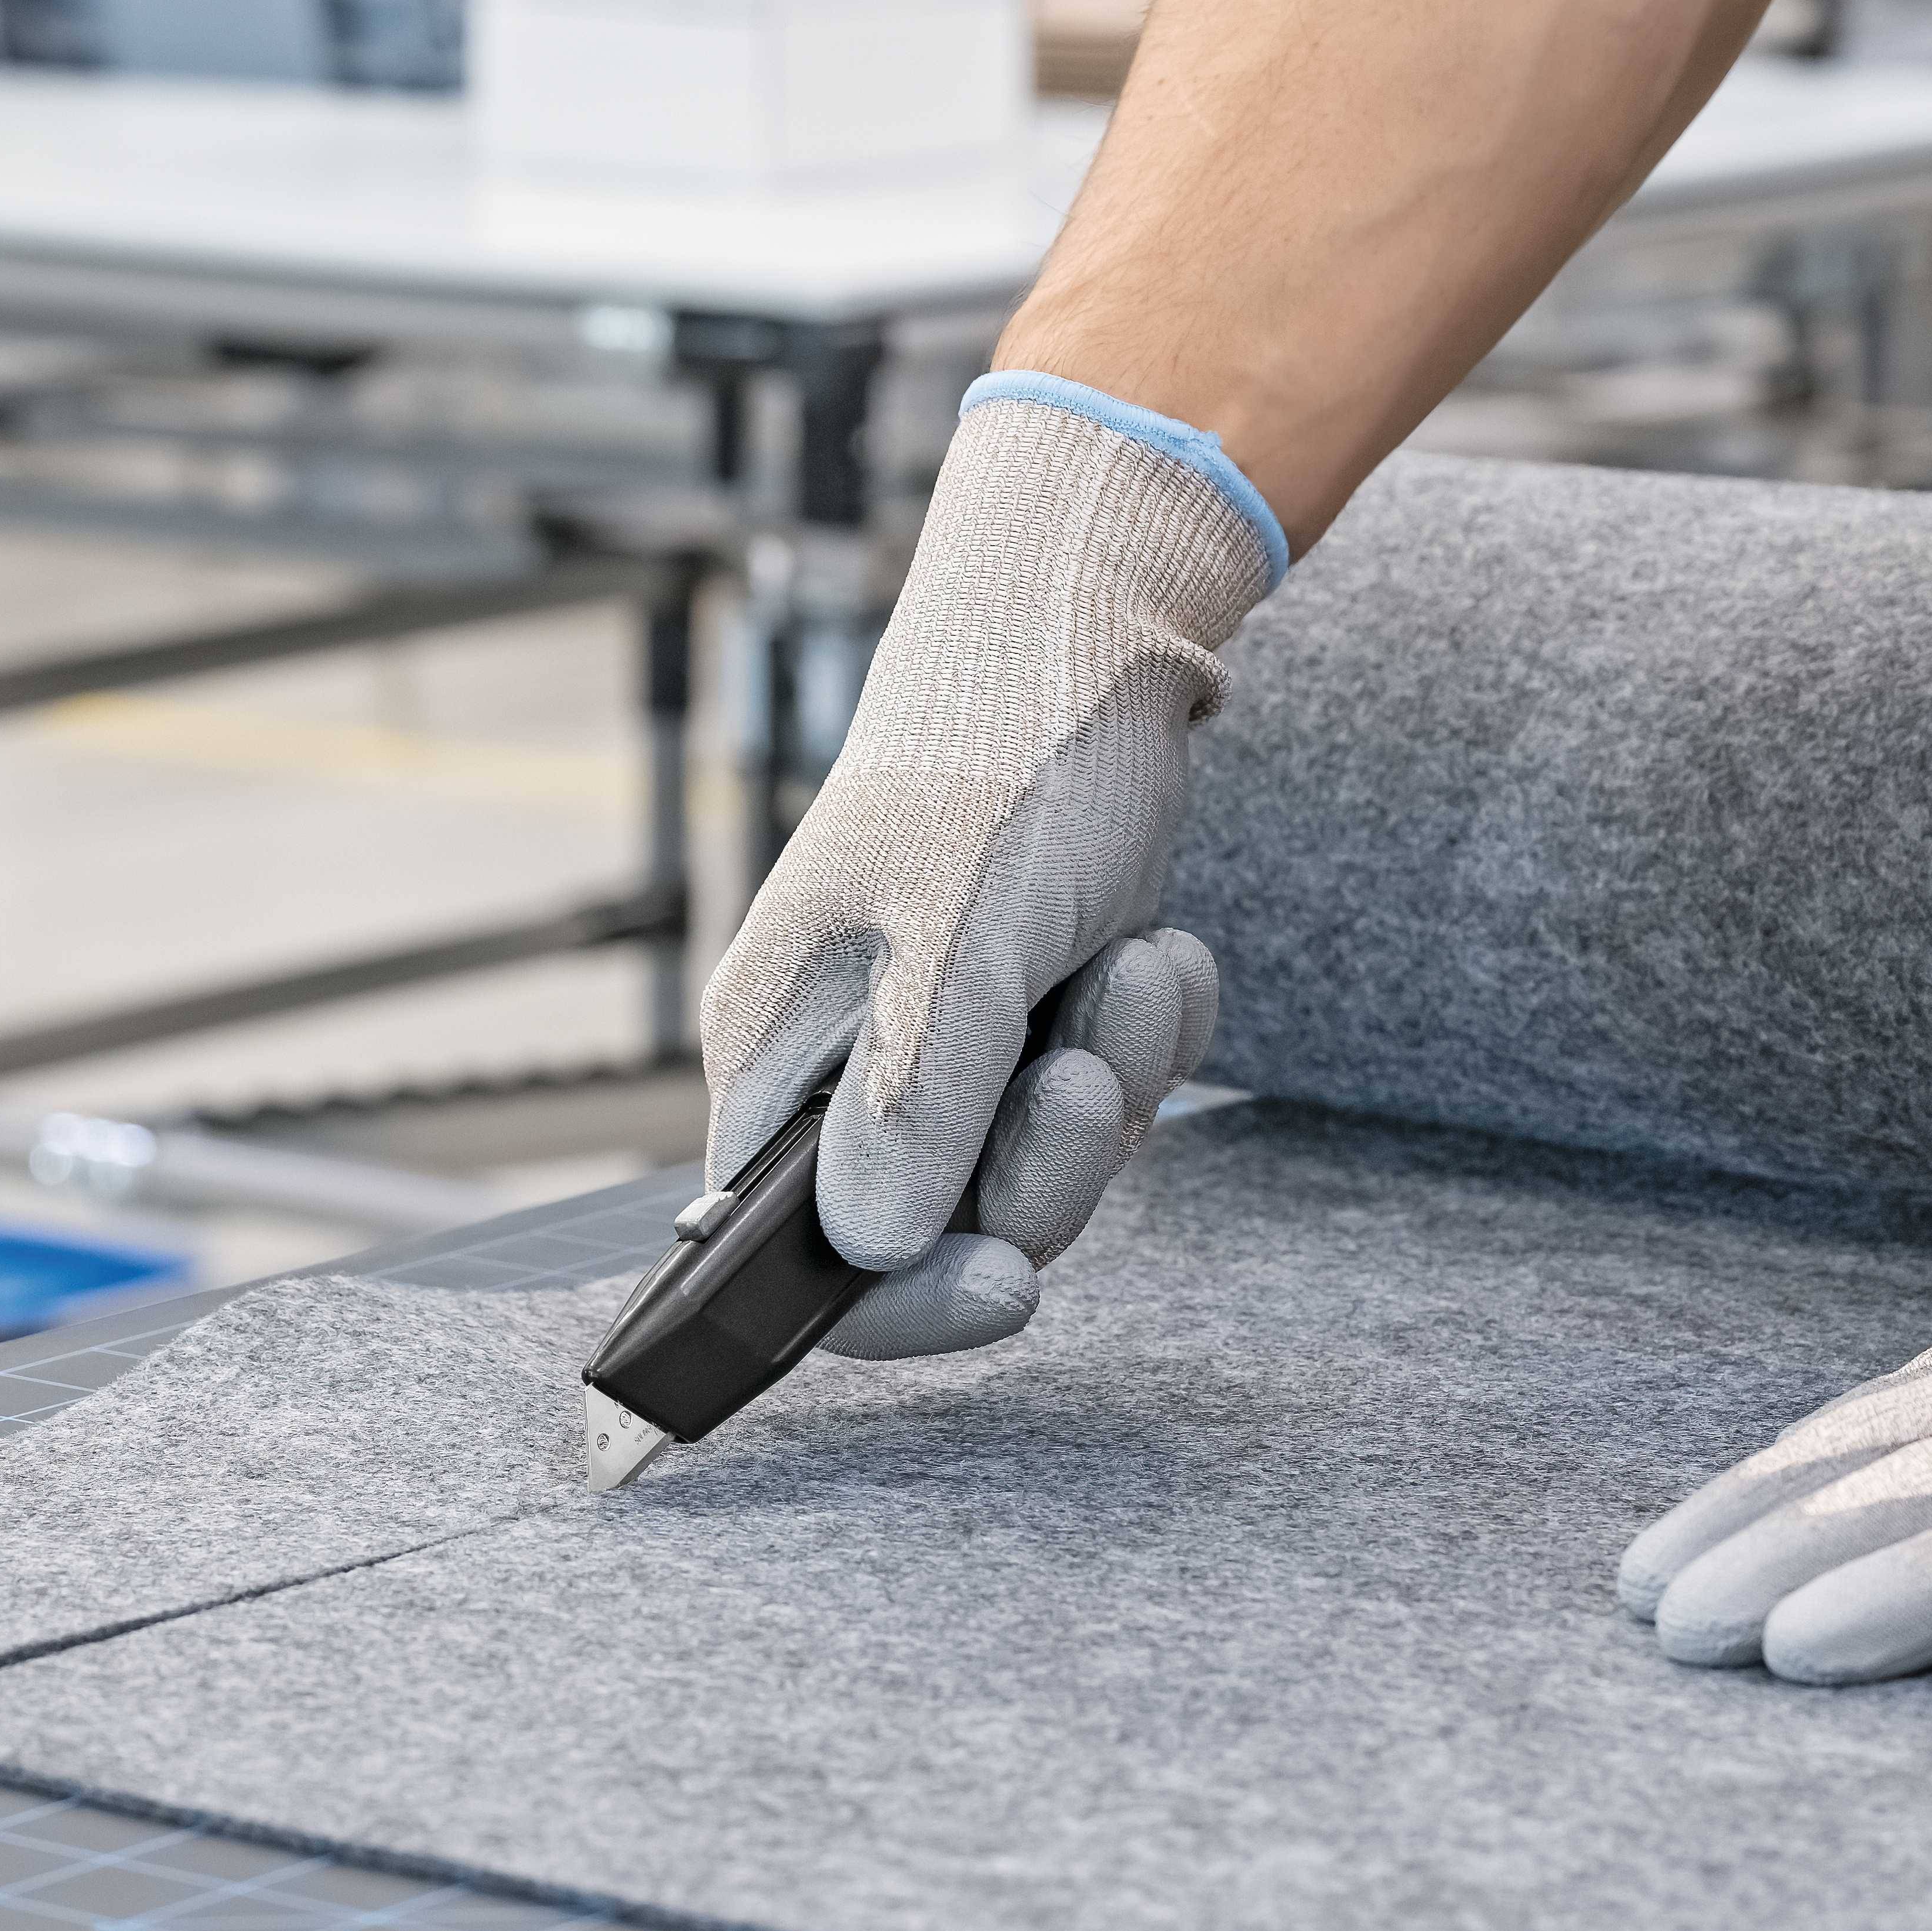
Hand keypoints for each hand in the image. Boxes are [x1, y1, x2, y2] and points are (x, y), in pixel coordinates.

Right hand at [699, 380, 1275, 1357]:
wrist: (1093, 627)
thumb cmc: (999, 762)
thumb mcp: (959, 946)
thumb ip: (911, 1108)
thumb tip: (869, 1253)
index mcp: (776, 1054)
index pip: (793, 1257)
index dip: (898, 1303)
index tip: (1009, 1285)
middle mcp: (848, 1061)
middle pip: (940, 1228)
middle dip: (1044, 1168)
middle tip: (1083, 1077)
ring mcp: (949, 1035)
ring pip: (1038, 1163)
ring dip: (1110, 1080)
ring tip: (1123, 966)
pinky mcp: (1034, 1004)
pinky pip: (1100, 1089)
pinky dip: (1145, 1032)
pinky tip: (1155, 947)